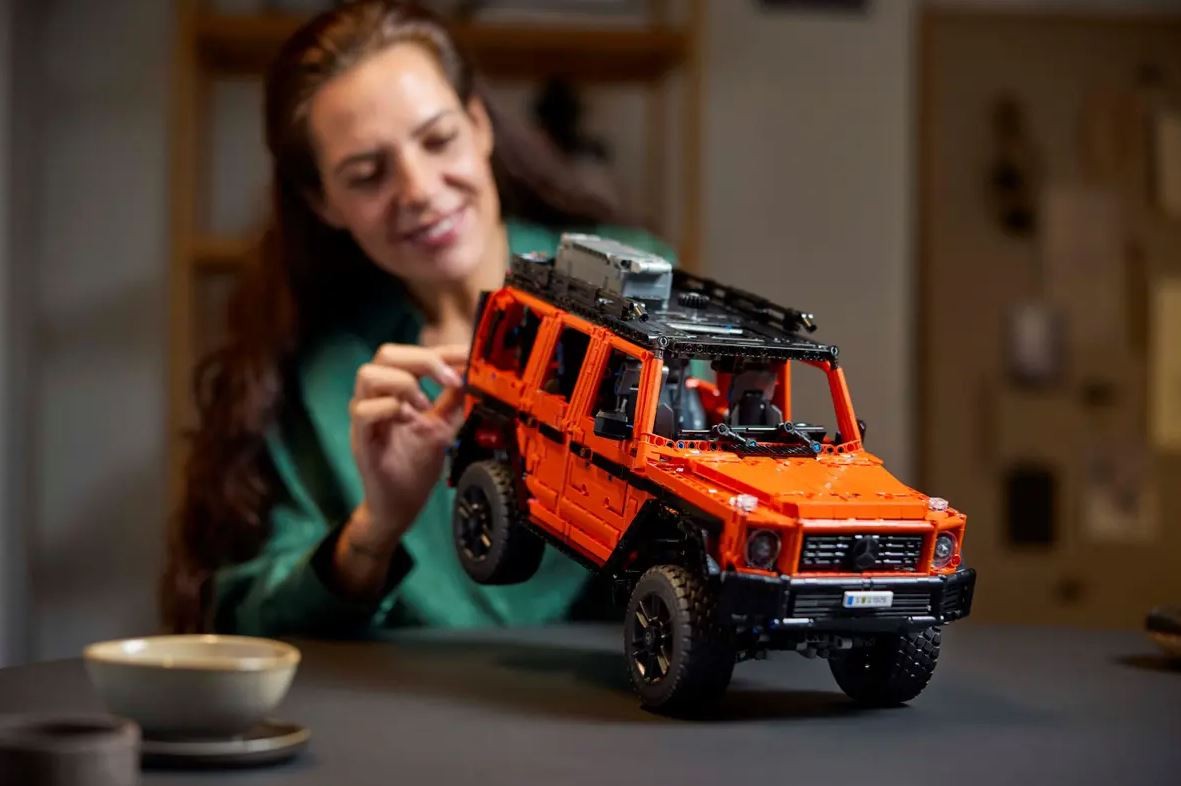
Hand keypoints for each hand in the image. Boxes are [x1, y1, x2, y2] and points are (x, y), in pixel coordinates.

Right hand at [332, 343, 467, 598]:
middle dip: (423, 359)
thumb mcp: (445, 427)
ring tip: (425, 405)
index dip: (442, 350)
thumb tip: (476, 374)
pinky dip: (390, 409)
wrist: (400, 507)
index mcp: (396, 390)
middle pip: (386, 353)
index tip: (470, 355)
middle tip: (451, 380)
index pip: (413, 353)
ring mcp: (365, 417)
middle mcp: (376, 397)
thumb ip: (456, 400)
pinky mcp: (360, 439)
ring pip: (368, 374)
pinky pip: (364, 410)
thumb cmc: (416, 467)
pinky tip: (410, 421)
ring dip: (404, 383)